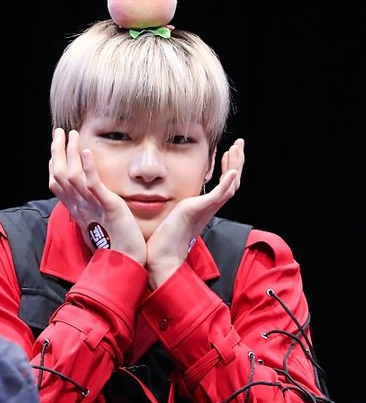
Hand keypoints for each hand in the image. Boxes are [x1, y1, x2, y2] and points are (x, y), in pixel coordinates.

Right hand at [49, 128, 146, 263]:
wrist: (128, 262)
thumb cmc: (118, 246)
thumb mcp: (100, 224)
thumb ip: (93, 211)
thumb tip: (91, 204)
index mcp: (78, 211)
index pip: (58, 185)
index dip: (54, 165)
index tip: (55, 149)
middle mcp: (80, 208)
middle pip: (59, 176)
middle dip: (57, 152)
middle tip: (58, 132)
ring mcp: (92, 206)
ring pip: (72, 176)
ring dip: (70, 153)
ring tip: (73, 134)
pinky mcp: (108, 207)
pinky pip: (93, 185)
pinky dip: (88, 168)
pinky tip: (86, 152)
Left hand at [146, 139, 244, 287]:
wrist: (161, 257)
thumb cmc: (163, 240)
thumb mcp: (173, 215)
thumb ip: (177, 207)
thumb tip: (172, 201)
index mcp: (204, 208)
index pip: (224, 186)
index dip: (229, 169)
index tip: (226, 153)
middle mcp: (208, 208)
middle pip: (233, 183)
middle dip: (237, 162)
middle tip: (239, 144)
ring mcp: (205, 209)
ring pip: (230, 186)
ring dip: (235, 166)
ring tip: (236, 149)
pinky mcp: (198, 210)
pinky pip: (218, 195)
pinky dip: (227, 183)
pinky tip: (232, 171)